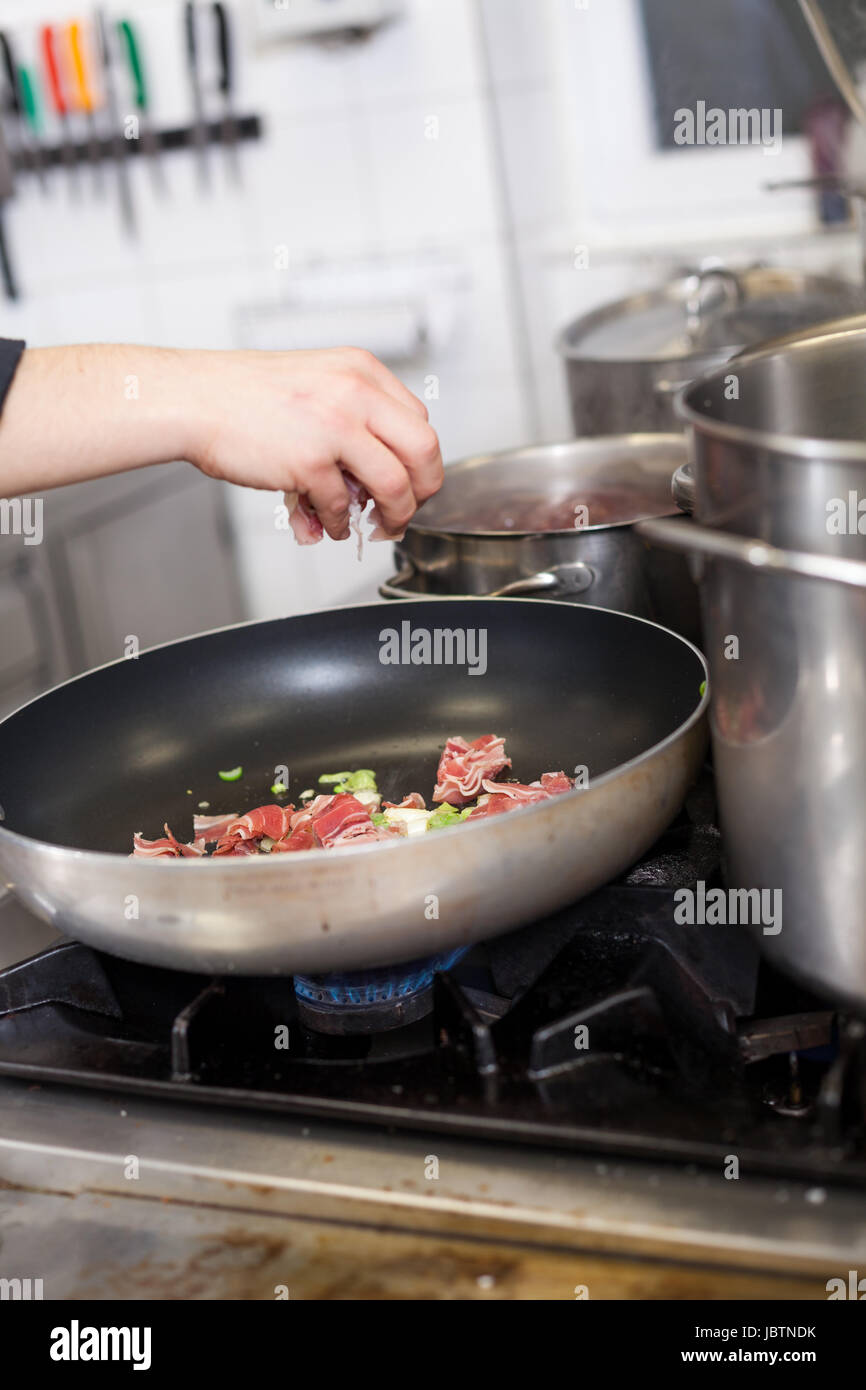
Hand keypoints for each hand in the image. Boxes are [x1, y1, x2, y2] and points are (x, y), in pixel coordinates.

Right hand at [186, 346, 442, 539]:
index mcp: (360, 370)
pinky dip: (339, 524)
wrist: (194, 399)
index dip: (418, 460)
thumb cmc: (244, 395)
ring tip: (377, 527)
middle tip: (407, 510)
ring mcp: (335, 427)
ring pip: (395, 485)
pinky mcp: (310, 462)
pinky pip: (343, 507)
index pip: (419, 420)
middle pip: (424, 451)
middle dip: (423, 491)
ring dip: (392, 516)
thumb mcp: (315, 382)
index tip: (408, 481)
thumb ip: (352, 416)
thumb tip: (376, 473)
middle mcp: (355, 393)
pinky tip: (326, 525)